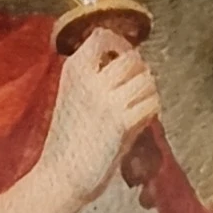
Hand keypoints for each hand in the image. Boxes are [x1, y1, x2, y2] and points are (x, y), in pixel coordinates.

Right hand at [40, 27, 160, 204]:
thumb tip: (133, 64)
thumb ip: (99, 78)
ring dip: (149, 90)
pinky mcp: (121, 122)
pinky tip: (142, 120)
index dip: (121, 43)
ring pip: (146, 79)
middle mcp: (89, 79)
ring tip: (141, 104)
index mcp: (73, 69)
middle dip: (140, 70)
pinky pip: (152, 103)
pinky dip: (152, 110)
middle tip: (138, 88)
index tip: (125, 57)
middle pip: (132, 57)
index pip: (102, 36)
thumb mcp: (75, 96)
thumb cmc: (68, 140)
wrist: (60, 176)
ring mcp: (106, 99)